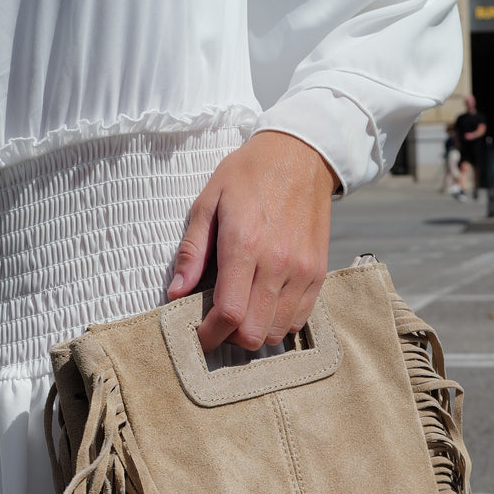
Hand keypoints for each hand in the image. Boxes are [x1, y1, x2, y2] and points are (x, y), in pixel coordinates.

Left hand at [167, 131, 336, 352]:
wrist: (300, 155)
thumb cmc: (249, 175)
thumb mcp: (208, 202)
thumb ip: (192, 251)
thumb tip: (176, 292)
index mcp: (245, 245)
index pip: (230, 313)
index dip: (210, 334)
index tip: (199, 336)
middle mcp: (278, 263)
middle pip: (254, 332)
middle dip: (230, 338)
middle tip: (218, 324)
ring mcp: (302, 271)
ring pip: (277, 332)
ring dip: (255, 333)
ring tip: (242, 315)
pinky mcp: (318, 273)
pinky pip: (299, 319)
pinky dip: (279, 322)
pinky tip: (265, 306)